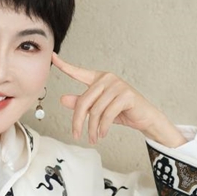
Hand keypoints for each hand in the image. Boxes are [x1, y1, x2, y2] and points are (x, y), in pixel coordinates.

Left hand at [51, 52, 185, 146]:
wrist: (144, 117)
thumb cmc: (121, 111)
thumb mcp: (98, 109)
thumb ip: (81, 104)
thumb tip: (63, 99)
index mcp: (98, 79)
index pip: (78, 72)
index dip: (65, 66)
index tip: (52, 57)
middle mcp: (107, 78)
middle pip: (84, 101)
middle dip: (78, 121)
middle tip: (76, 135)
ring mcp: (117, 85)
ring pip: (95, 110)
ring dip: (92, 128)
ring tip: (93, 138)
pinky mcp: (126, 95)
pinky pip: (107, 114)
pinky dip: (103, 127)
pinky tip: (102, 134)